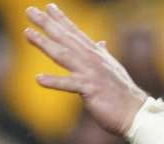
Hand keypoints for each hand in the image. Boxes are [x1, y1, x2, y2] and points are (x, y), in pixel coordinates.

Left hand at [24, 3, 149, 136]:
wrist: (136, 112)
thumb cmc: (123, 93)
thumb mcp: (113, 69)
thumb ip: (103, 54)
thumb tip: (101, 43)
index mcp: (96, 55)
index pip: (75, 33)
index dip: (61, 19)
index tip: (48, 7)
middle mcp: (92, 60)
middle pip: (65, 38)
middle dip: (46, 24)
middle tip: (29, 11)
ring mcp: (91, 74)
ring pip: (63, 55)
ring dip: (44, 44)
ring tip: (27, 34)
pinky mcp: (90, 90)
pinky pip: (69, 84)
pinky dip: (54, 81)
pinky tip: (38, 79)